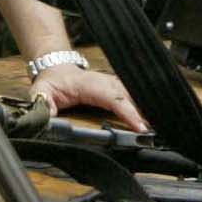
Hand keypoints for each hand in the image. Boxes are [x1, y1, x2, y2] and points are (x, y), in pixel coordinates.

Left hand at [34, 66, 149, 131]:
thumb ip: (43, 104)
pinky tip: (153, 118)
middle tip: (156, 132)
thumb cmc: (52, 82)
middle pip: (129, 96)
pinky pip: (133, 97)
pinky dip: (143, 106)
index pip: (112, 97)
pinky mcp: (116, 89)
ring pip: (134, 95)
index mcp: (89, 84)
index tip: (141, 126)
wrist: (56, 69)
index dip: (128, 111)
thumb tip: (47, 117)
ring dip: (146, 109)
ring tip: (160, 127)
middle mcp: (105, 82)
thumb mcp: (41, 92)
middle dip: (144, 112)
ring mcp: (112, 84)